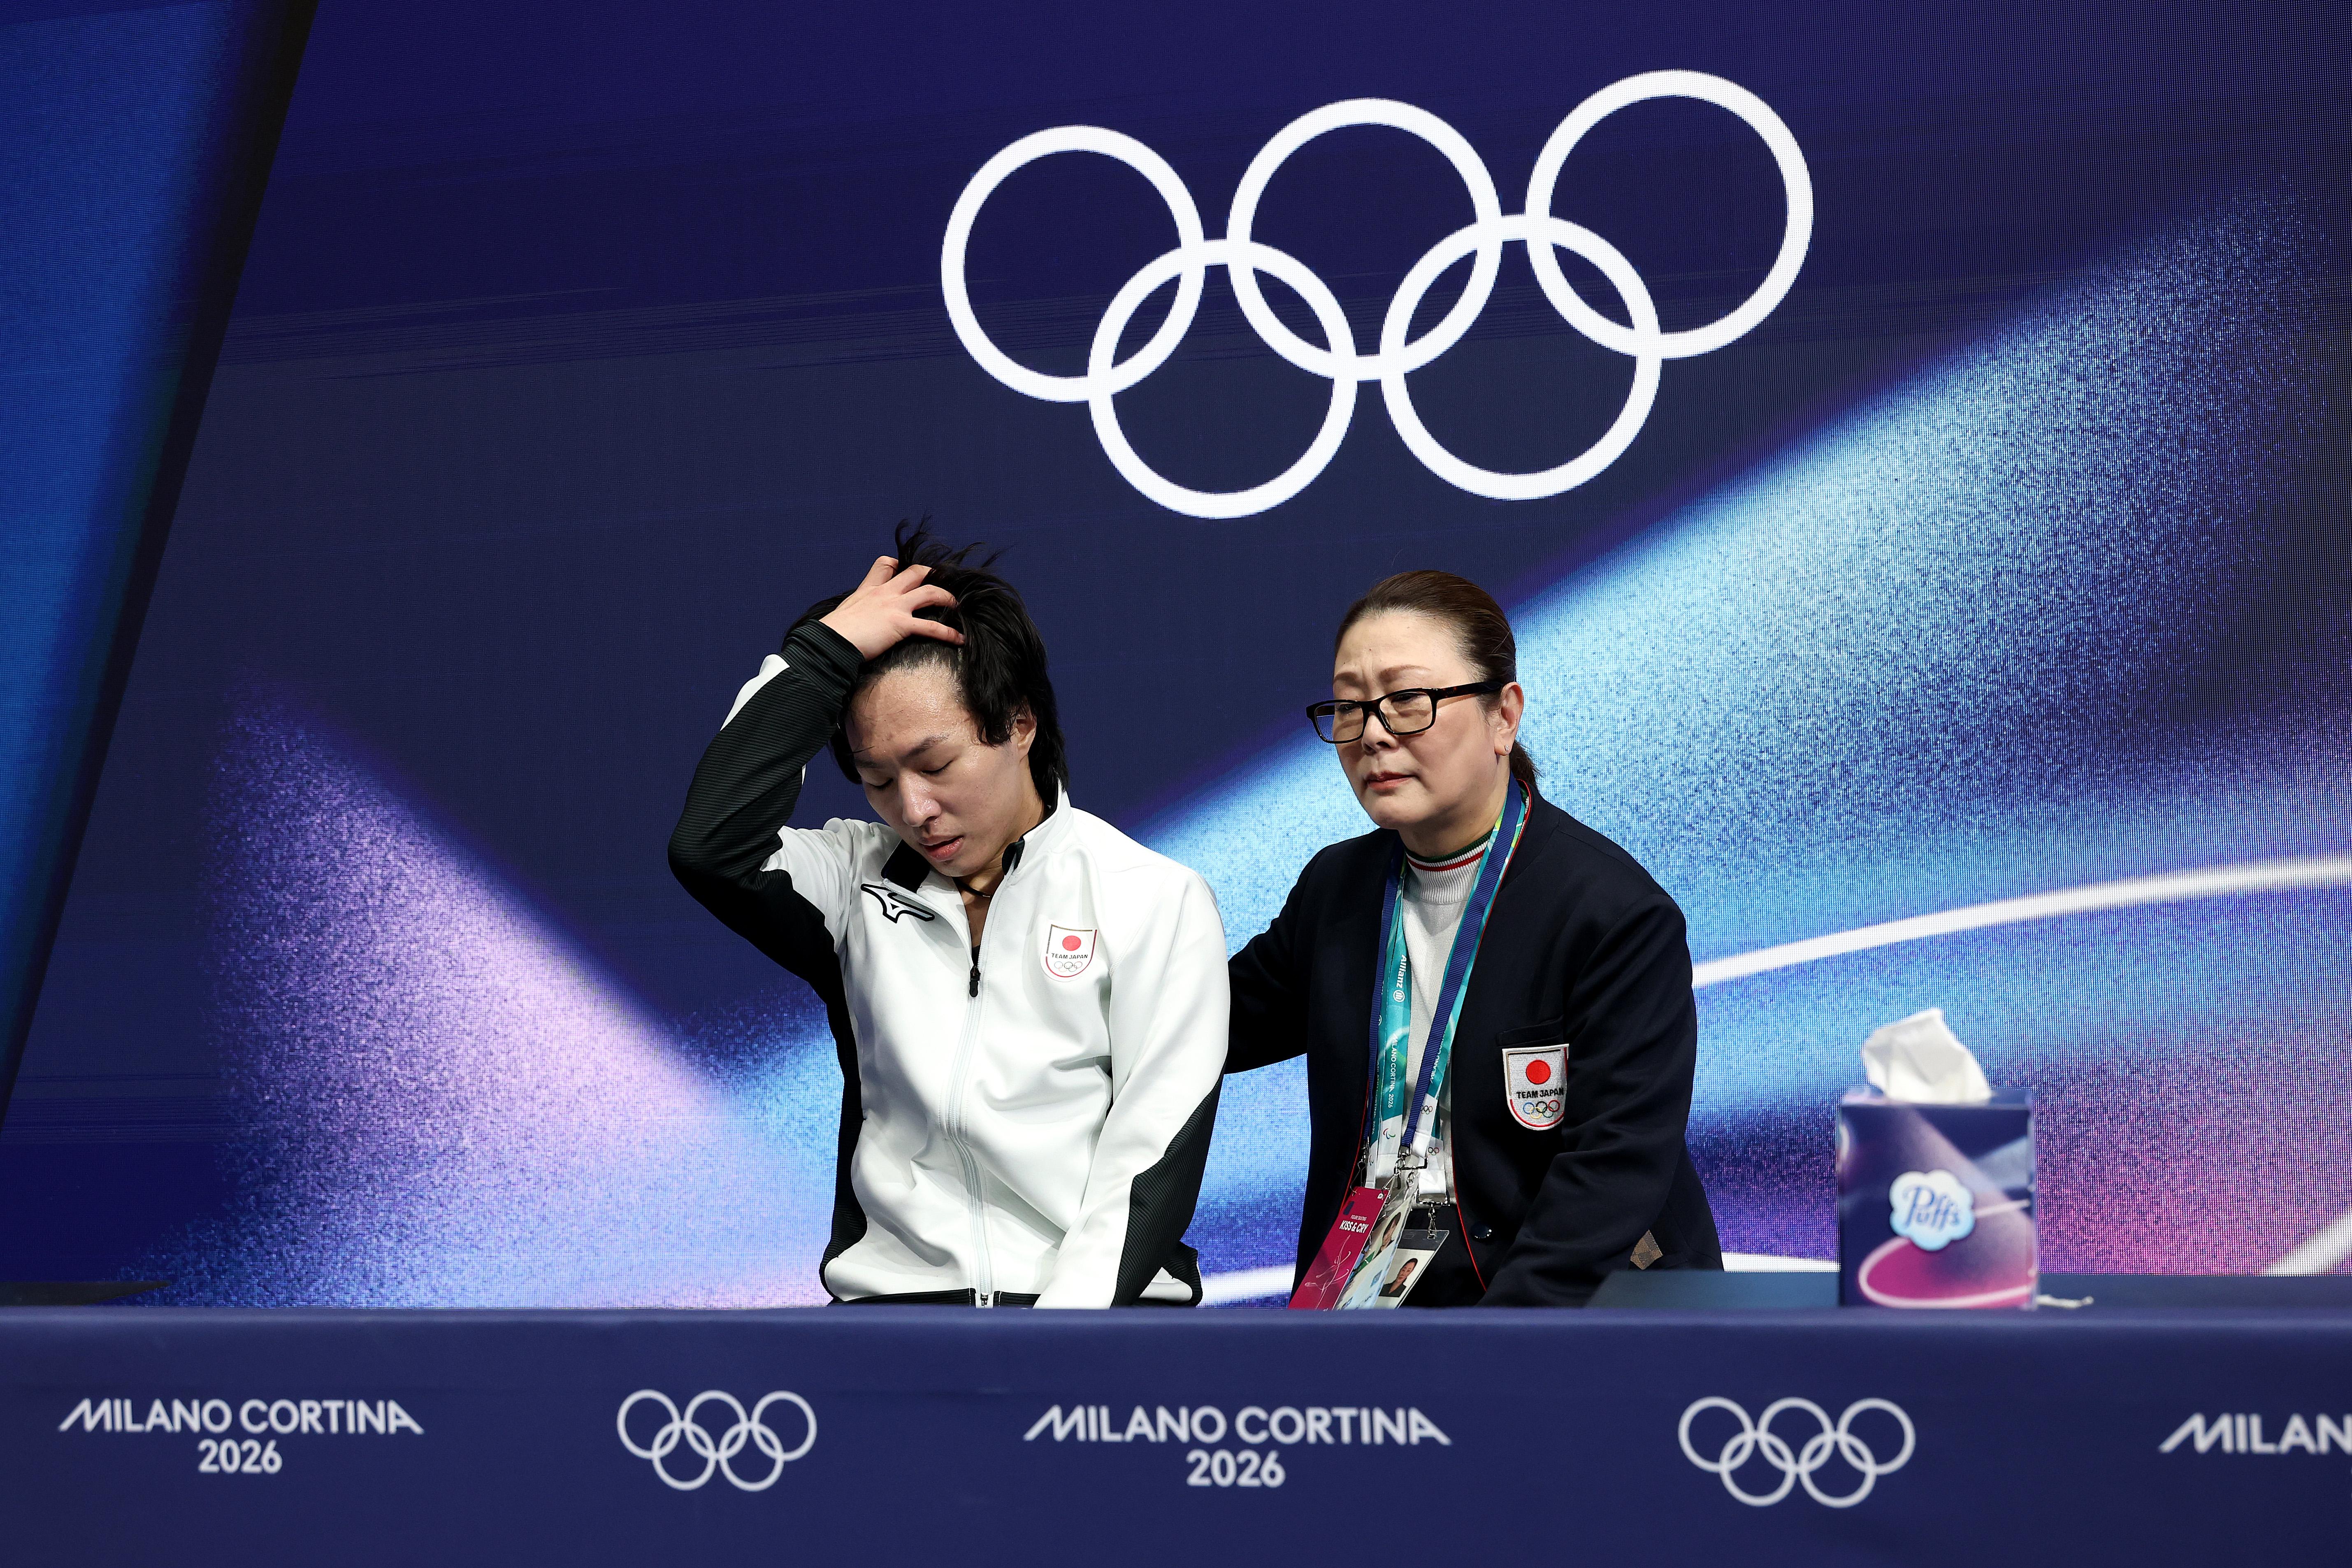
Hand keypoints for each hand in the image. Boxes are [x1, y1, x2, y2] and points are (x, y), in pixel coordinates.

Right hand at [818, 557, 963, 660]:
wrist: (829, 642)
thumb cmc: (833, 633)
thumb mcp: (844, 613)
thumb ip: (856, 611)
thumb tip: (854, 621)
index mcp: (868, 589)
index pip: (886, 565)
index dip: (900, 565)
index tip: (907, 570)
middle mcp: (884, 593)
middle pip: (915, 572)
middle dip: (932, 575)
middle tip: (944, 582)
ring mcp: (894, 607)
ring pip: (929, 592)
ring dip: (947, 597)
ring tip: (957, 605)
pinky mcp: (900, 625)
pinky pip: (932, 627)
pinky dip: (949, 633)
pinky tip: (959, 638)